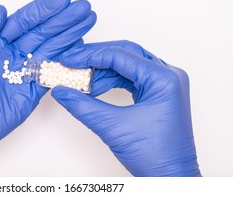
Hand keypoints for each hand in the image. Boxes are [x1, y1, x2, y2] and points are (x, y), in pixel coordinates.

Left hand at [0, 0, 95, 175]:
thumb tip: (1, 10)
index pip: (23, 21)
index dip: (43, 10)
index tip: (62, 0)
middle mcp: (11, 56)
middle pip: (42, 33)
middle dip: (63, 20)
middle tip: (83, 8)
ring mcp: (22, 74)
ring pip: (50, 50)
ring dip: (69, 36)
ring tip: (88, 21)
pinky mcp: (31, 93)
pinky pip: (51, 75)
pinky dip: (66, 63)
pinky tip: (80, 49)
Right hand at [51, 41, 200, 175]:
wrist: (171, 178)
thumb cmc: (156, 156)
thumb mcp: (113, 128)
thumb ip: (83, 106)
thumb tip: (61, 91)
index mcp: (164, 79)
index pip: (121, 56)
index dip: (91, 56)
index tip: (70, 59)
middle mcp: (168, 76)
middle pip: (125, 54)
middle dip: (96, 59)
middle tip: (72, 62)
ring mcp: (164, 84)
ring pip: (127, 65)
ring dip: (102, 71)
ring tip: (80, 80)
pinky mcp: (158, 92)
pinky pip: (131, 77)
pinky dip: (111, 80)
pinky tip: (94, 87)